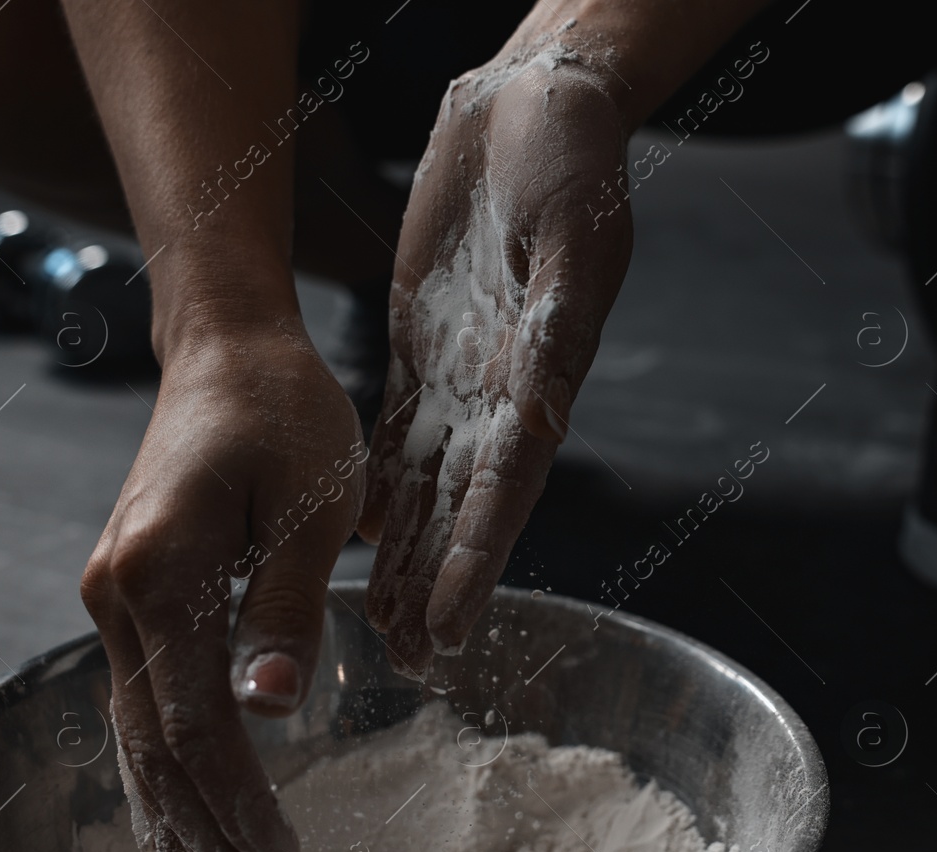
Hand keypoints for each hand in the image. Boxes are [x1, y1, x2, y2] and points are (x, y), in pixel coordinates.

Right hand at [81, 325, 365, 851]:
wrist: (230, 352)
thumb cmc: (286, 413)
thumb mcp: (313, 501)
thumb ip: (291, 603)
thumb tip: (275, 703)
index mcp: (163, 571)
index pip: (198, 722)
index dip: (240, 803)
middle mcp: (119, 596)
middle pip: (157, 747)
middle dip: (203, 839)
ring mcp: (117, 600)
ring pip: (139, 737)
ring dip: (176, 823)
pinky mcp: (136, 599)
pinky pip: (144, 705)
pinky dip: (164, 774)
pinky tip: (178, 823)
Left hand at [360, 43, 633, 673]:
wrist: (536, 106)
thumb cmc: (574, 158)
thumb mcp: (574, 231)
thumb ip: (556, 319)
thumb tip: (542, 407)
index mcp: (544, 372)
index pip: (507, 485)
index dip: (478, 558)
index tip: (452, 624)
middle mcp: (504, 390)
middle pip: (465, 507)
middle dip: (438, 585)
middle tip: (411, 661)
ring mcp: (463, 373)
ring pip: (429, 485)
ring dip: (409, 557)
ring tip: (383, 625)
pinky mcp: (426, 348)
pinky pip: (400, 434)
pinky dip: (384, 489)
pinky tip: (363, 535)